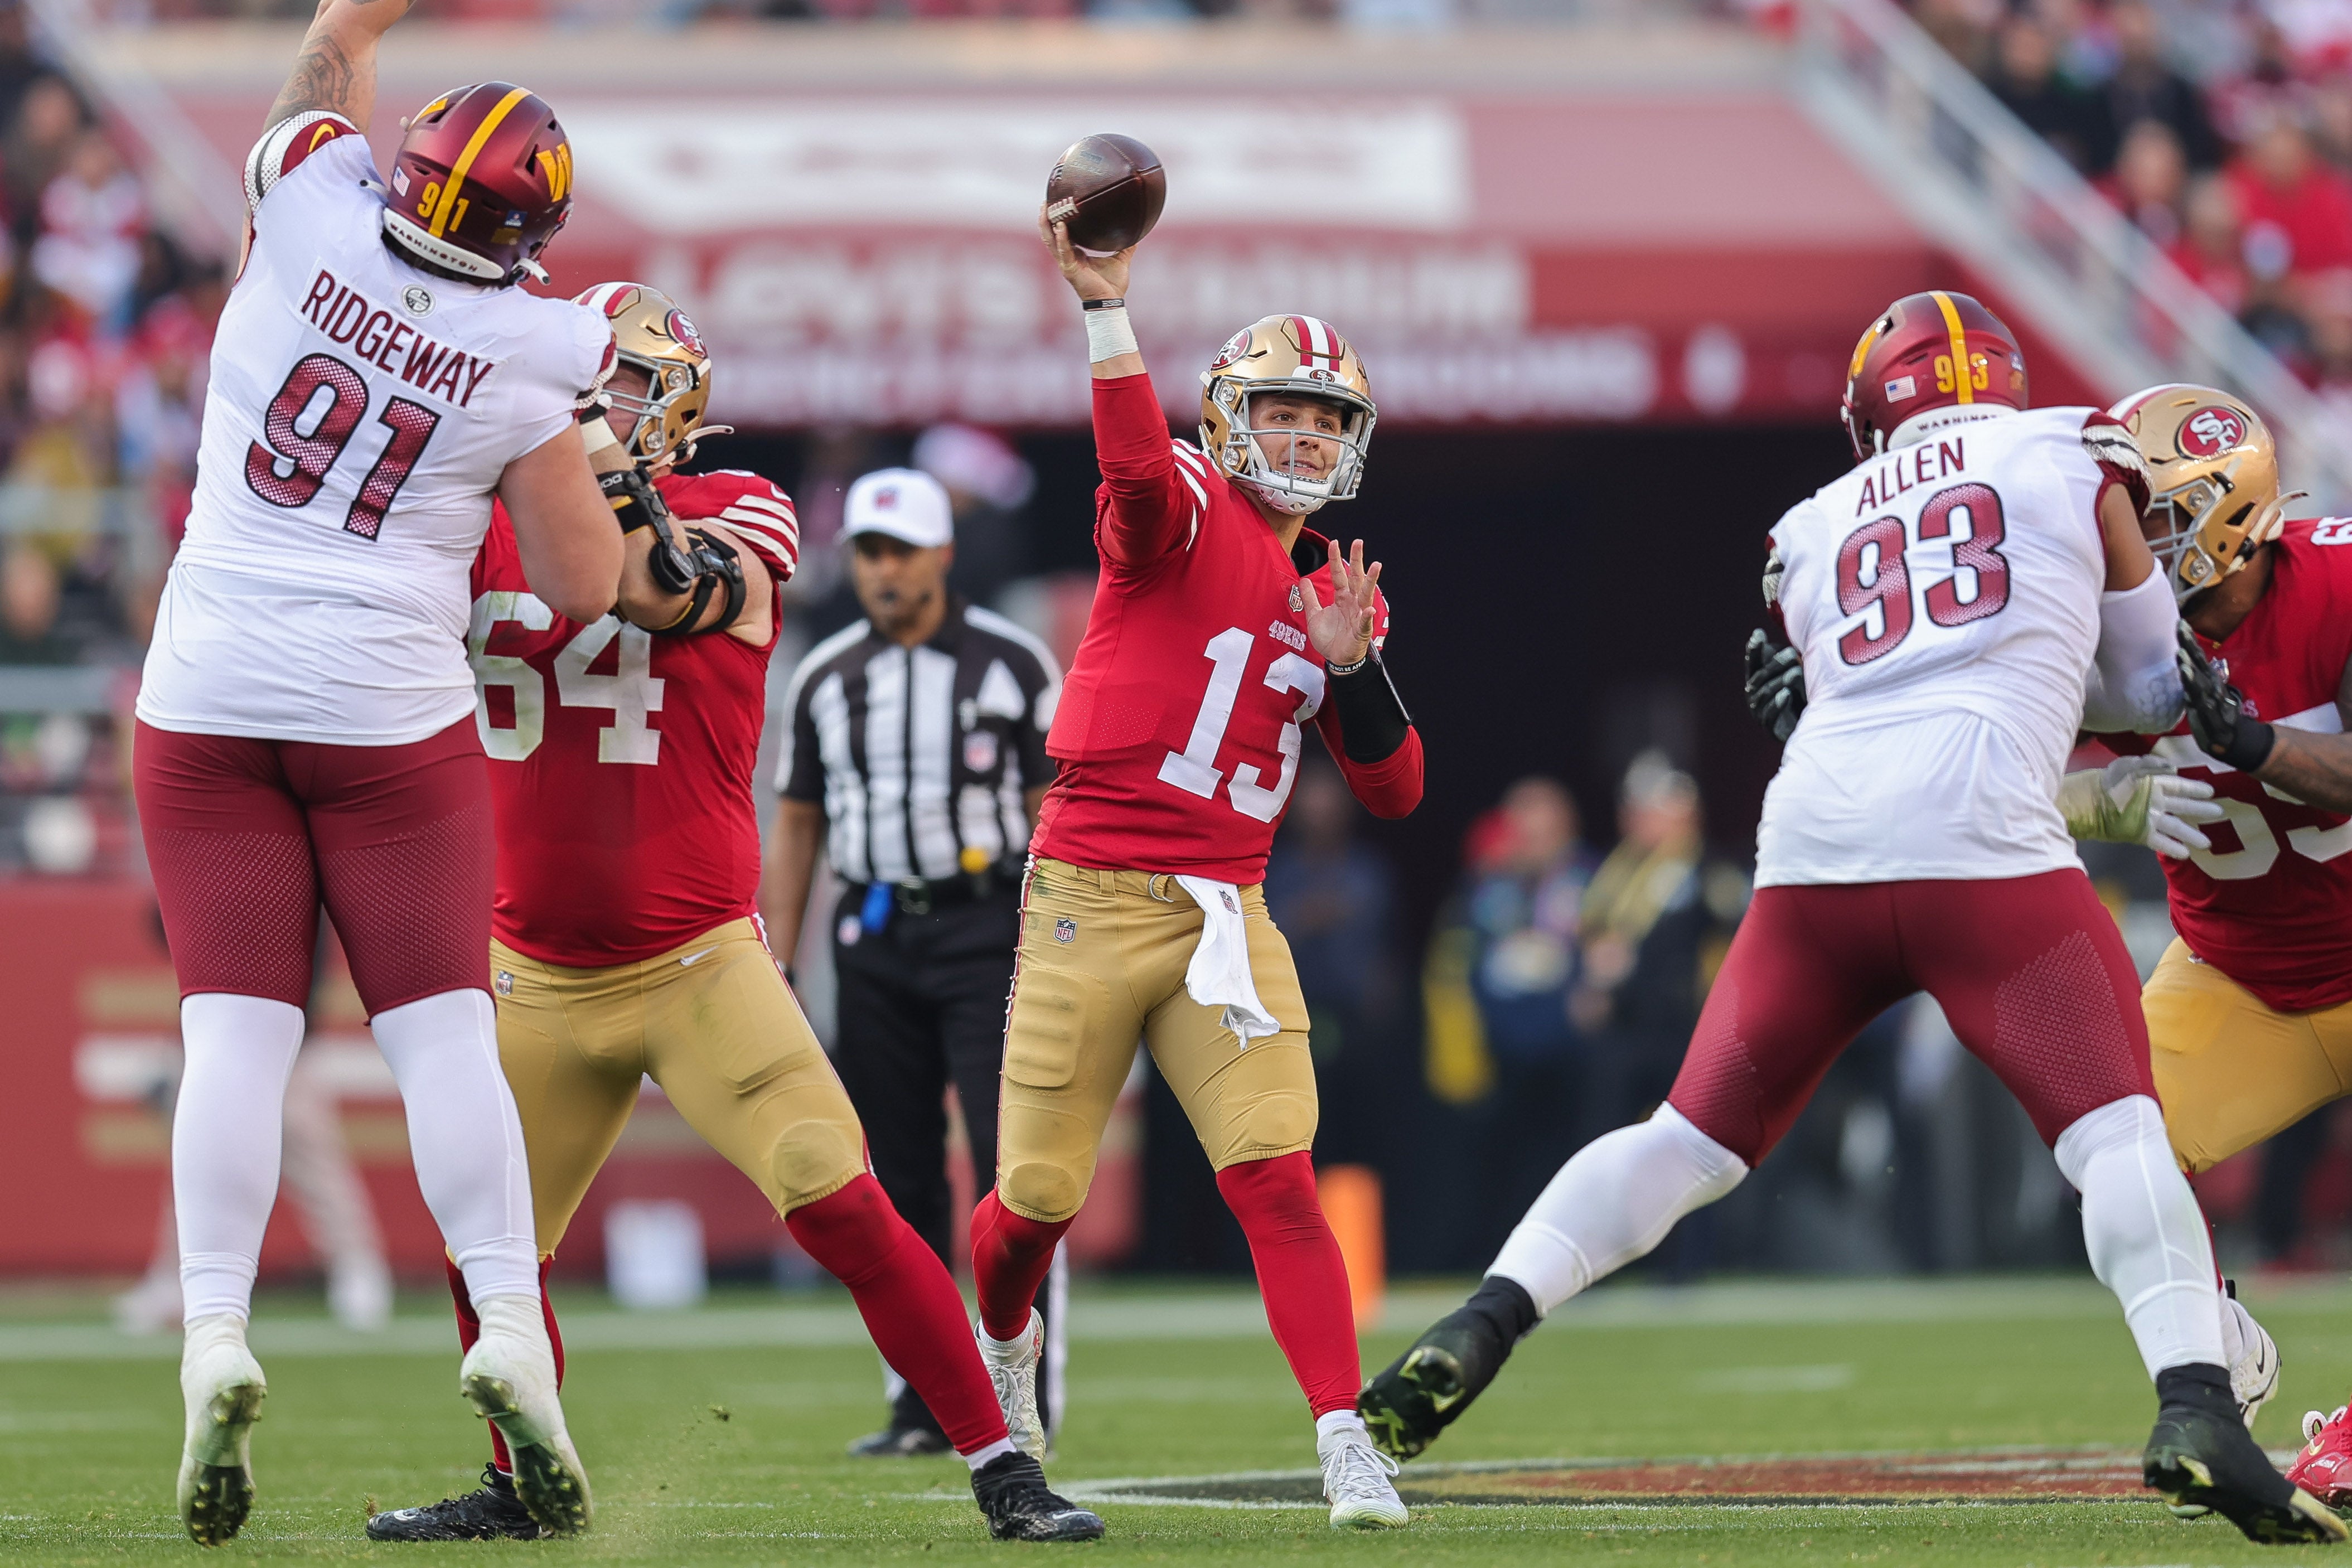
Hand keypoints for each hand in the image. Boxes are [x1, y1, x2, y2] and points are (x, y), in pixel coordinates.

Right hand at [1038, 204, 1132, 302]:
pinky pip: (1063, 251)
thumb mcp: (1120, 259)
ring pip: (1051, 241)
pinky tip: (1060, 226)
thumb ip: (1126, 246)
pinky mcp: (1070, 270)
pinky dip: (1062, 238)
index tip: (1056, 204)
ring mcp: (1066, 264)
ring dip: (1047, 225)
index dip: (1056, 221)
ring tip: (1046, 209)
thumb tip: (1136, 233)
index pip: (1061, 235)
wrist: (1111, 302)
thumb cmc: (1112, 285)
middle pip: (1050, 235)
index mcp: (1075, 255)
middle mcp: (1067, 258)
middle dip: (1046, 219)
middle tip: (1045, 202)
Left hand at [1300, 538, 1380, 666]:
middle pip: (1356, 577)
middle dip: (1357, 560)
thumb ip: (1309, 597)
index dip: (1336, 560)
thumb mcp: (1314, 615)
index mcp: (1342, 597)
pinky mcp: (1361, 631)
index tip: (1334, 543)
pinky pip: (1365, 622)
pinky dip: (1367, 616)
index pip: (1339, 574)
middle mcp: (1352, 602)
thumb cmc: (1329, 637)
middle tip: (1358, 542)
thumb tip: (1303, 580)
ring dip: (1371, 580)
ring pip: (1366, 594)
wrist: (1336, 659)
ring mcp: (1359, 615)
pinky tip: (1369, 609)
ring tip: (1376, 566)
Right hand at [1743, 628, 1804, 741]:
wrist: (1808, 728)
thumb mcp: (1793, 674)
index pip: (1752, 664)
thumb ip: (1783, 659)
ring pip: (1765, 694)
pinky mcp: (1770, 729)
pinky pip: (1769, 716)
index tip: (1759, 634)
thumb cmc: (1801, 696)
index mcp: (1757, 682)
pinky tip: (1786, 694)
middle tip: (1792, 652)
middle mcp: (1754, 697)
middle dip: (1775, 665)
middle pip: (1759, 678)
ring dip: (1780, 681)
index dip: (1754, 650)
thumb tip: (1773, 634)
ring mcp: (1760, 713)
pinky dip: (1777, 704)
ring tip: (1796, 672)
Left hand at [2088, 755, 2224, 859]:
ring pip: (2175, 826)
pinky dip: (2171, 847)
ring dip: (2190, 834)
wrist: (2087, 801)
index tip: (2211, 791)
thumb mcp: (2128, 766)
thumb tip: (2174, 768)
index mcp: (2153, 783)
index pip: (2180, 786)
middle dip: (2200, 810)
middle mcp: (2153, 801)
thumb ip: (2151, 765)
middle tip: (2218, 813)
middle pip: (2182, 806)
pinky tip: (2185, 853)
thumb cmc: (2108, 780)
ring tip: (2207, 843)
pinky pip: (2159, 841)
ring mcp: (2147, 818)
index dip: (2195, 789)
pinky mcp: (2138, 833)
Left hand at [2176, 621, 2274, 770]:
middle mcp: (2210, 684)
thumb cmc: (2210, 713)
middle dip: (2189, 644)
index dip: (2189, 641)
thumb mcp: (2198, 694)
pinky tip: (2186, 674)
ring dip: (2190, 664)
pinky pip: (2199, 697)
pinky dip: (2193, 685)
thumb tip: (2181, 665)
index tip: (2180, 623)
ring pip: (2199, 678)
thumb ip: (2192, 680)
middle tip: (2180, 626)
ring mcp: (2211, 697)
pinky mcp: (2209, 712)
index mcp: (2207, 679)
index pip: (2197, 657)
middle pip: (2199, 661)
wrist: (2227, 740)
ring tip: (2181, 651)